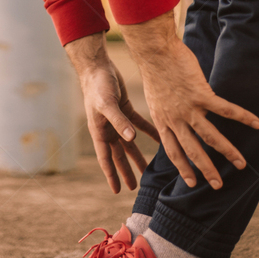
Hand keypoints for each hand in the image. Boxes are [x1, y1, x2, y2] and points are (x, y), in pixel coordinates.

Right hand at [65, 33, 159, 192]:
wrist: (98, 67)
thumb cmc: (97, 86)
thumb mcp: (107, 104)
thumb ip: (119, 121)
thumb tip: (131, 138)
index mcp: (99, 131)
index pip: (106, 158)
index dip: (112, 174)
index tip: (118, 190)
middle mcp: (108, 128)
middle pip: (119, 154)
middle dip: (126, 170)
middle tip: (136, 187)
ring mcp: (118, 120)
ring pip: (130, 142)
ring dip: (138, 155)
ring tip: (148, 170)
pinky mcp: (126, 109)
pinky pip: (140, 125)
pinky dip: (149, 133)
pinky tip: (160, 140)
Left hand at [121, 12, 258, 189]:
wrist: (154, 51)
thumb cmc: (155, 68)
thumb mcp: (154, 96)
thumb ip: (165, 109)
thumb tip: (174, 113)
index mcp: (162, 120)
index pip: (172, 150)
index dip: (182, 167)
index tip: (191, 182)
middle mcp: (175, 118)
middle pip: (192, 150)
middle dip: (206, 170)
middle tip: (218, 185)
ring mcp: (188, 108)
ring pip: (210, 136)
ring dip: (227, 151)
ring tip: (240, 163)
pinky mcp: (200, 94)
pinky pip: (225, 110)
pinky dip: (242, 117)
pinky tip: (256, 123)